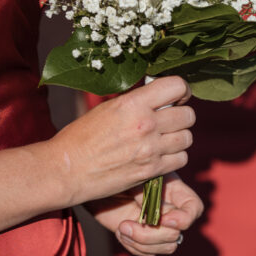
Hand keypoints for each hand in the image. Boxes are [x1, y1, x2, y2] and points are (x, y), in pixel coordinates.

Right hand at [47, 76, 194, 206]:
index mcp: (132, 103)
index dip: (181, 91)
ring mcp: (150, 148)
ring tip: (164, 140)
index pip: (176, 86)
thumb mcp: (107, 109)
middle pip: (188, 115)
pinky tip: (160, 156)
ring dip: (179, 138)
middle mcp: (146, 123)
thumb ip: (136, 103)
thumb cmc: (81, 137)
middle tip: (169, 121)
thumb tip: (159, 98)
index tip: (177, 97)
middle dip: (181, 116)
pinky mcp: (151, 170)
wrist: (66, 169)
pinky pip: (181, 159)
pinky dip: (174, 158)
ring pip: (187, 138)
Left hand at [87, 173, 203, 255]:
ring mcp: (156, 226)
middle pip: (177, 234)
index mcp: (172, 191)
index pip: (193, 208)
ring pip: (167, 247)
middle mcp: (168, 210)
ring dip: (142, 242)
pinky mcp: (142, 237)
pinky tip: (120, 231)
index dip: (184, 218)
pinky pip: (148, 252)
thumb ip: (150, 192)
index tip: (165, 220)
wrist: (94, 183)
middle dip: (152, 234)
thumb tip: (159, 216)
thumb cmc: (114, 171)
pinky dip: (134, 246)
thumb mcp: (134, 176)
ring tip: (122, 228)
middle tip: (126, 224)